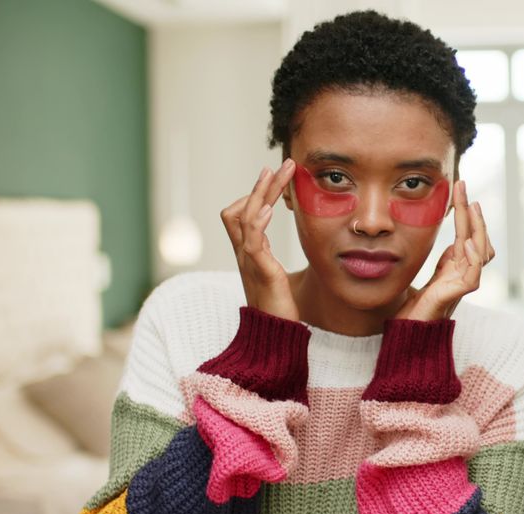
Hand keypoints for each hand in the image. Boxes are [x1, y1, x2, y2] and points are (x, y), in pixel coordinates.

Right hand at [220, 159, 298, 320]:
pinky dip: (259, 221)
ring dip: (262, 193)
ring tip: (278, 174)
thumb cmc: (279, 310)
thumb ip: (271, 259)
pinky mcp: (260, 271)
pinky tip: (272, 208)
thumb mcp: (276, 277)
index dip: (255, 194)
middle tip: (283, 164)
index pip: (240, 214)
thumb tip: (282, 247)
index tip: (275, 178)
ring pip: (244, 217)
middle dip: (262, 185)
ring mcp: (248, 262)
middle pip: (239, 209)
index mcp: (247, 254)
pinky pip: (251, 241)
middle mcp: (243, 255)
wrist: (274, 338)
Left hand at [396, 181, 494, 320]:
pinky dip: (473, 259)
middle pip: (478, 239)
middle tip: (463, 188)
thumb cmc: (414, 307)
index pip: (467, 234)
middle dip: (472, 213)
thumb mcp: (427, 272)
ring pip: (481, 253)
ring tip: (472, 207)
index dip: (466, 213)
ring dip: (478, 229)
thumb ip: (441, 259)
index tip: (458, 189)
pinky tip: (466, 242)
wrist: (408, 331)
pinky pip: (473, 276)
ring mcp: (462, 284)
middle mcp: (463, 273)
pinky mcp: (456, 296)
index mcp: (456, 266)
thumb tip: (452, 241)